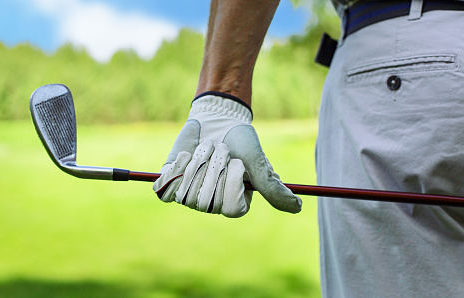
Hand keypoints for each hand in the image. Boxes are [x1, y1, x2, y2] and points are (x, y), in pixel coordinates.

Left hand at [153, 92, 301, 216]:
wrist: (216, 119)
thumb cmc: (240, 141)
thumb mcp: (259, 163)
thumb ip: (273, 188)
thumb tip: (297, 207)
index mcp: (232, 203)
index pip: (229, 209)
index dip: (231, 183)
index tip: (236, 163)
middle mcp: (210, 204)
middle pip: (205, 202)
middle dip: (214, 169)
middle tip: (220, 151)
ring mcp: (189, 193)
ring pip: (186, 193)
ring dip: (198, 163)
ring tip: (205, 149)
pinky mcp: (171, 181)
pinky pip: (166, 187)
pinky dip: (178, 167)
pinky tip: (187, 154)